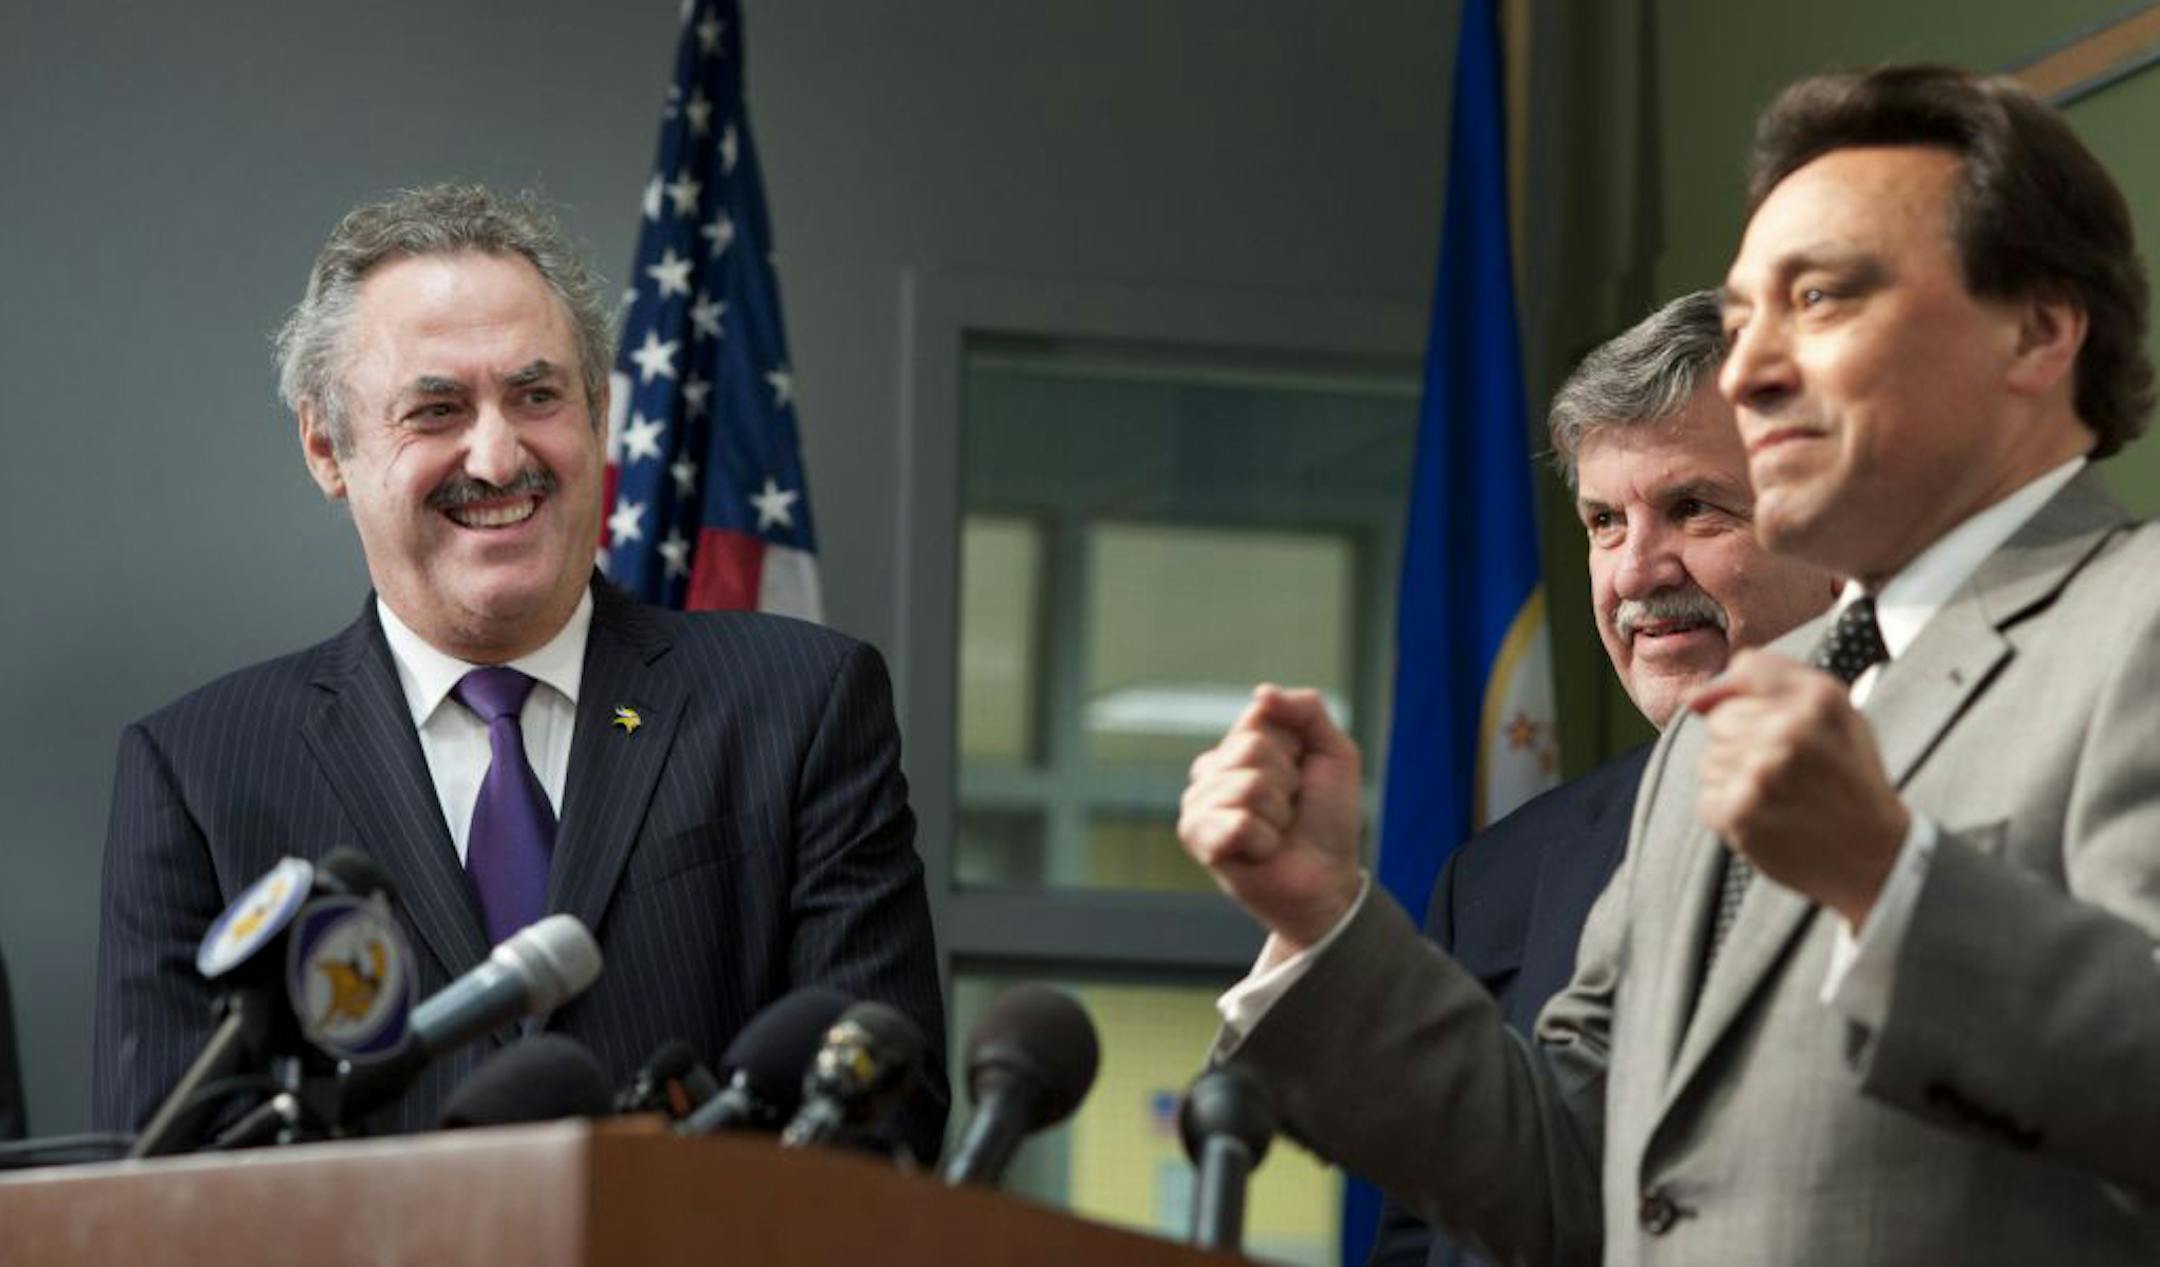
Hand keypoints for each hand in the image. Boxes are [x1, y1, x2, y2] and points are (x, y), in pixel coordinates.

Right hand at [1178, 685, 1364, 950]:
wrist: (1329, 880)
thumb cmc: (1327, 820)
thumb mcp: (1334, 753)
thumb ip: (1307, 710)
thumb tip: (1260, 693)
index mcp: (1238, 747)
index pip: (1259, 717)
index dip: (1295, 747)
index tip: (1302, 775)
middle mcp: (1211, 771)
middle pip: (1253, 748)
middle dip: (1287, 782)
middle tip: (1289, 811)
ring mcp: (1198, 803)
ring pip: (1247, 784)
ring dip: (1278, 814)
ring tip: (1276, 833)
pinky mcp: (1197, 837)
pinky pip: (1238, 822)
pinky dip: (1266, 840)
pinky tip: (1261, 853)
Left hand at [1689, 650, 1908, 925]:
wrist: (1876, 856)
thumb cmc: (1849, 776)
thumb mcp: (1834, 710)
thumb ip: (1768, 677)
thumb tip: (1693, 699)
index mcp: (1818, 699)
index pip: (1744, 671)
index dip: (1760, 700)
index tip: (1788, 726)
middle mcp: (1789, 732)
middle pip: (1720, 718)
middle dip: (1745, 740)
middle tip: (1788, 769)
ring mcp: (1760, 774)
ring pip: (1710, 759)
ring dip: (1737, 777)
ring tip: (1782, 796)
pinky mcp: (1738, 813)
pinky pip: (1708, 796)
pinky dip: (1732, 810)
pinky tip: (1770, 818)